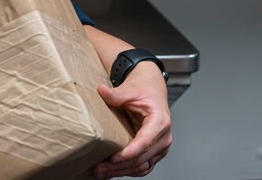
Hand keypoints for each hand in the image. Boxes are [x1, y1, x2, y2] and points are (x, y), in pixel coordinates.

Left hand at [92, 62, 171, 178]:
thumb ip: (117, 93)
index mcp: (160, 121)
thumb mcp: (130, 89)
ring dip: (121, 171)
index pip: (145, 142)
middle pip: (142, 158)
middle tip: (98, 168)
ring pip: (142, 166)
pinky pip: (143, 166)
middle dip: (119, 166)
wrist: (152, 90)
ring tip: (101, 172)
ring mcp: (160, 147)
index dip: (130, 152)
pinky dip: (128, 171)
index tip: (113, 158)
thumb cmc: (144, 90)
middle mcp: (163, 137)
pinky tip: (112, 172)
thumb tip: (102, 90)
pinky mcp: (155, 152)